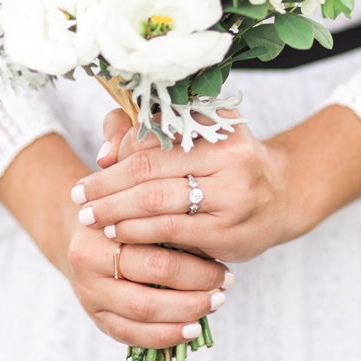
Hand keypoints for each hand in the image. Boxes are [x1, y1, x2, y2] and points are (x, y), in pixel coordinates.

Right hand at [0, 133, 231, 348]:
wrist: (96, 229)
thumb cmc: (131, 198)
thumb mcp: (134, 168)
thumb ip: (142, 147)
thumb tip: (159, 140)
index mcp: (93, 217)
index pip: (145, 223)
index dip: (187, 230)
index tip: (225, 234)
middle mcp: (83, 256)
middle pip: (151, 269)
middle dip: (196, 275)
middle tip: (228, 277)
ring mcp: (87, 292)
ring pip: (144, 308)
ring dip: (187, 307)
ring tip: (219, 299)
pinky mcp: (97, 320)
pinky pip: (133, 336)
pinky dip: (166, 336)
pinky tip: (193, 328)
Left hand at [77, 111, 291, 263]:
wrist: (281, 196)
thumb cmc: (224, 161)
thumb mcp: (194, 134)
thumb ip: (142, 132)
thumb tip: (103, 155)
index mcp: (218, 126)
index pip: (152, 137)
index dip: (117, 153)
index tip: (92, 168)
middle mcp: (230, 158)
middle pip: (149, 172)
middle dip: (106, 187)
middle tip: (79, 197)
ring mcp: (234, 198)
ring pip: (157, 204)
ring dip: (116, 213)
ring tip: (93, 218)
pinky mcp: (231, 234)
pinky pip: (172, 233)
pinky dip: (138, 233)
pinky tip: (120, 234)